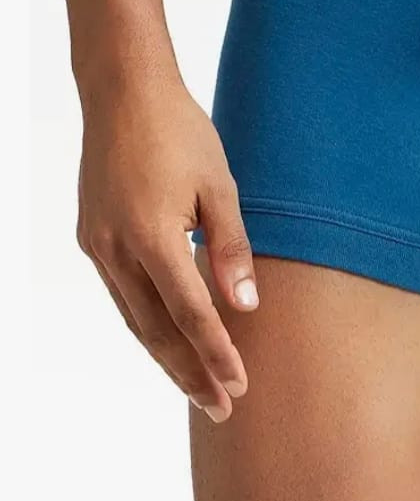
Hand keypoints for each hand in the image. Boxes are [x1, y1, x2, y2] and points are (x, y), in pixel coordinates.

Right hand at [77, 75, 257, 422]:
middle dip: (189, 373)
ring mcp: (98, 246)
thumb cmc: (180, 132)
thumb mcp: (219, 186)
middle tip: (219, 407)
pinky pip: (121, 294)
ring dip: (166, 355)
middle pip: (156, 330)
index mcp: (151, 237)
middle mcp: (117, 250)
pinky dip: (146, 323)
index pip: (191, 315)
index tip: (239, 386)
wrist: (123, 93)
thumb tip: (245, 306)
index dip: (217, 354)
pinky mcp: (93, 236)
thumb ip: (230, 248)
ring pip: (134, 318)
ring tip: (196, 385)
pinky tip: (167, 336)